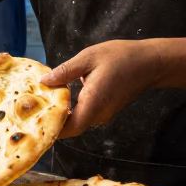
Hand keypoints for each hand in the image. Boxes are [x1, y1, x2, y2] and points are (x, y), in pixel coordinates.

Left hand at [41, 40, 165, 138]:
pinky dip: (73, 111)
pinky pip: (86, 115)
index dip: (53, 128)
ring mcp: (105, 114)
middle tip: (35, 109)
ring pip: (79, 122)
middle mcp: (99, 114)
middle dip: (54, 121)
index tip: (37, 120)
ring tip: (44, 103)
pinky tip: (61, 98)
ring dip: (63, 116)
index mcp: (93, 102)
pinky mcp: (107, 110)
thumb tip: (44, 81)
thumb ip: (65, 71)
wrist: (150, 62)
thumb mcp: (88, 58)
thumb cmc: (121, 57)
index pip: (70, 128)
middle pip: (72, 127)